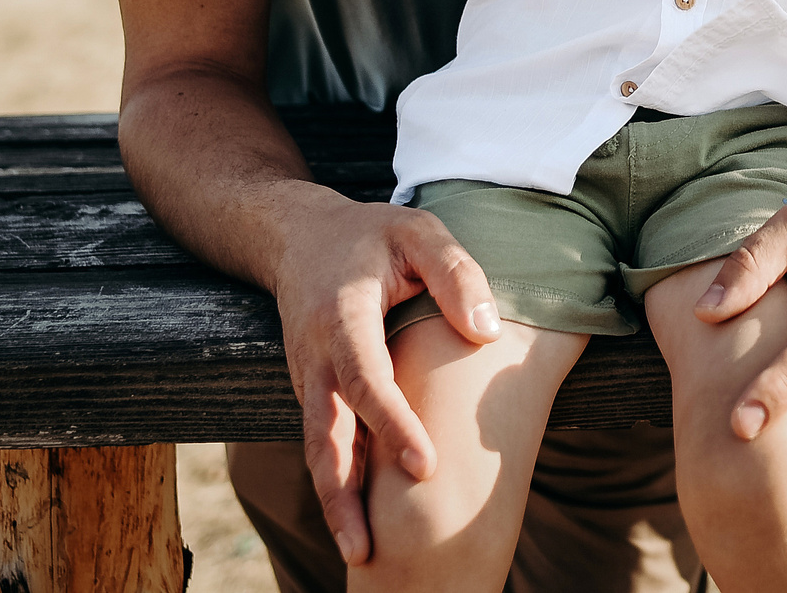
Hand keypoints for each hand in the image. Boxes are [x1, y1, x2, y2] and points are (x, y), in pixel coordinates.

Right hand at [267, 187, 501, 562]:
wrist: (298, 238)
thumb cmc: (371, 236)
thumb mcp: (418, 232)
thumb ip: (455, 274)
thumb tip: (488, 332)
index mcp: (342, 317)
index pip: (366, 380)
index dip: (392, 425)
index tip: (425, 467)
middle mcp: (316, 359)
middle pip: (324, 436)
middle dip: (343, 495)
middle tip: (368, 549)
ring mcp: (309, 381)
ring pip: (318, 450)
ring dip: (336, 503)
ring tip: (361, 555)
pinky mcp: (313, 394)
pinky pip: (325, 443)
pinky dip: (340, 483)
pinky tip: (362, 523)